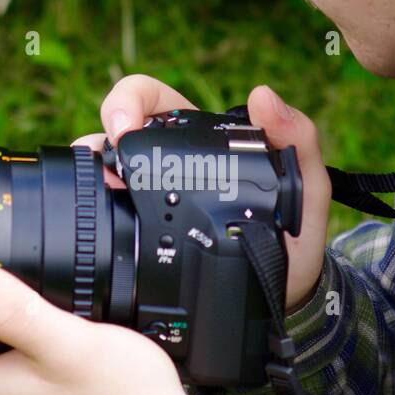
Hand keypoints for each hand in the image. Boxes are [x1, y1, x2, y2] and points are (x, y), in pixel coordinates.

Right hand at [72, 74, 331, 309]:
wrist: (284, 300)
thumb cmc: (293, 238)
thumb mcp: (305, 188)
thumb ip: (298, 139)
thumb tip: (263, 95)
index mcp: (198, 140)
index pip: (150, 100)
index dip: (129, 101)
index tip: (126, 125)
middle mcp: (165, 165)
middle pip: (112, 134)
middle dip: (97, 140)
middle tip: (107, 168)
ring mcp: (147, 202)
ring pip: (101, 175)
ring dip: (89, 178)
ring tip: (96, 197)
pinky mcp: (139, 240)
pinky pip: (108, 222)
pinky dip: (96, 220)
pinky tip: (98, 232)